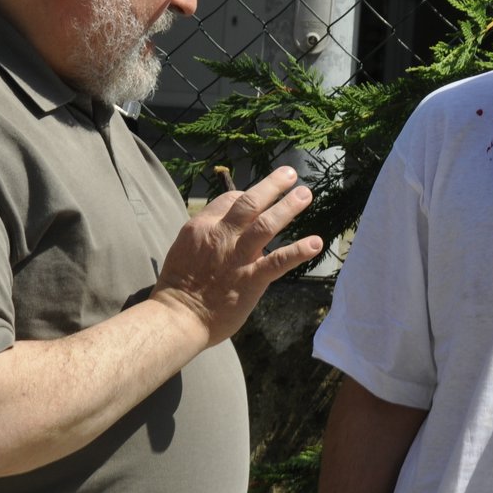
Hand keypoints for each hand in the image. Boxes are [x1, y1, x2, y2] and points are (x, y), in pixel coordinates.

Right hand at [151, 166, 322, 344]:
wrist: (177, 318)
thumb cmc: (177, 288)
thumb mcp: (186, 248)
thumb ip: (210, 236)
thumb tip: (234, 232)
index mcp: (202, 226)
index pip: (229, 200)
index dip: (248, 195)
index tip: (261, 196)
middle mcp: (220, 235)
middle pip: (250, 202)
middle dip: (272, 185)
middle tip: (290, 175)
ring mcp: (237, 256)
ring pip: (266, 224)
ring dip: (288, 207)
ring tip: (305, 194)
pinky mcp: (250, 279)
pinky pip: (278, 261)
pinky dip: (298, 251)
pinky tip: (315, 243)